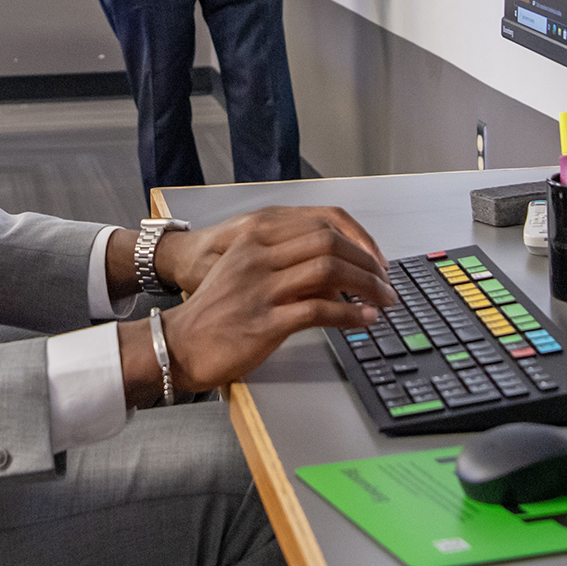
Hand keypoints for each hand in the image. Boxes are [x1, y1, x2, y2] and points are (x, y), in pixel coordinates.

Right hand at [124, 205, 386, 297]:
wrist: (180, 343)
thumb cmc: (217, 311)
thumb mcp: (248, 272)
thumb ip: (287, 265)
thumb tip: (338, 274)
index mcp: (255, 238)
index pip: (320, 222)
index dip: (357, 239)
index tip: (376, 258)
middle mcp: (258, 255)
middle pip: (329, 243)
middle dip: (368, 262)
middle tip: (386, 282)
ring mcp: (261, 288)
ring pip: (329, 272)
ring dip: (366, 286)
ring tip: (384, 301)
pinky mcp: (265, 322)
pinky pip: (319, 311)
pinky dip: (350, 315)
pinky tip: (364, 320)